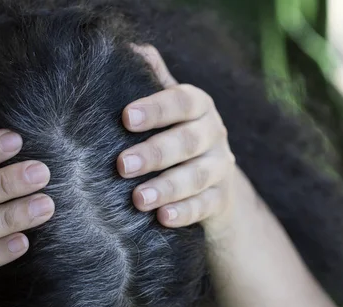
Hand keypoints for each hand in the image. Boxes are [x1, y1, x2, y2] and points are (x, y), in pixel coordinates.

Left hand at [119, 45, 235, 231]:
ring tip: (138, 199)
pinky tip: (163, 219)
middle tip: (121, 165)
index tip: (126, 117)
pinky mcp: (221, 200)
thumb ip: (153, 81)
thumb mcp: (169, 109)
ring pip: (197, 176)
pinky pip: (206, 206)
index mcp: (198, 107)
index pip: (182, 101)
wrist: (212, 182)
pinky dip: (185, 212)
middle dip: (154, 153)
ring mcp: (220, 168)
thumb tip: (130, 50)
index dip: (156, 109)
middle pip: (188, 141)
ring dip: (167, 187)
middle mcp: (214, 134)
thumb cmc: (175, 135)